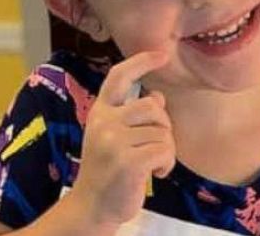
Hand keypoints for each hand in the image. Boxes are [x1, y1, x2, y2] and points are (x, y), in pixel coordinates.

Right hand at [68, 51, 175, 228]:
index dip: (141, 61)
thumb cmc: (108, 170)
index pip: (119, 76)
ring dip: (166, 151)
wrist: (92, 206)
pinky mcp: (128, 161)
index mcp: (100, 112)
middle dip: (163, 127)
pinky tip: (155, 174)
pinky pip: (165, 151)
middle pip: (153, 106)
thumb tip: (158, 97)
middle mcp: (104, 122)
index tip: (162, 54)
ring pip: (163, 132)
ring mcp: (114, 141)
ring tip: (151, 164)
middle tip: (155, 147)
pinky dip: (167, 164)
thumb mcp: (115, 136)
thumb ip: (133, 115)